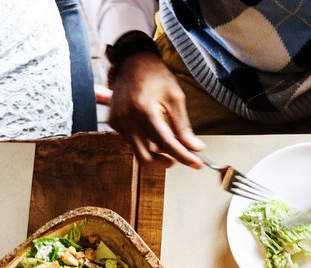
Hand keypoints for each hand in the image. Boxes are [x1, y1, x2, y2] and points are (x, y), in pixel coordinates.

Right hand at [108, 53, 203, 167]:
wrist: (132, 60)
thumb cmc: (155, 75)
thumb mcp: (175, 97)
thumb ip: (183, 126)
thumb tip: (195, 148)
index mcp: (144, 110)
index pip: (166, 144)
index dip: (184, 156)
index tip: (196, 163)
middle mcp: (127, 119)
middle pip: (146, 158)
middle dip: (165, 162)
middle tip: (179, 157)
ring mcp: (118, 121)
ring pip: (139, 150)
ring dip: (156, 151)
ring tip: (168, 138)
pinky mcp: (114, 122)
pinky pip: (131, 141)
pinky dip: (145, 141)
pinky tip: (154, 130)